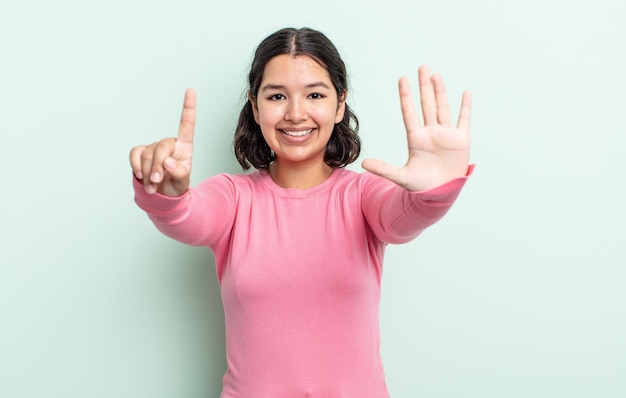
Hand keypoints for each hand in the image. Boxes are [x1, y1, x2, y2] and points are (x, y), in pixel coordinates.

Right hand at [129, 88, 195, 195]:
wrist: (161, 196)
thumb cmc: (175, 186)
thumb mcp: (183, 182)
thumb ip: (179, 173)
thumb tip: (167, 162)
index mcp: (185, 147)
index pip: (187, 125)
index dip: (189, 108)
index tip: (191, 90)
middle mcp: (170, 144)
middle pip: (162, 147)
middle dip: (158, 166)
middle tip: (157, 182)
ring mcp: (154, 147)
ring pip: (148, 154)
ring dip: (148, 173)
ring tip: (153, 186)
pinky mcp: (140, 152)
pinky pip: (135, 154)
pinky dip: (136, 166)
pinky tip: (141, 176)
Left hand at [361, 65, 470, 190]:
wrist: (440, 194)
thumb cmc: (421, 186)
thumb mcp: (401, 176)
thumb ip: (383, 169)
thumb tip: (363, 163)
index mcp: (416, 138)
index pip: (409, 112)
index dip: (406, 96)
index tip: (402, 79)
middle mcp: (431, 132)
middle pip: (426, 105)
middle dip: (424, 87)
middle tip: (422, 67)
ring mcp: (446, 135)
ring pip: (443, 108)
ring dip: (440, 91)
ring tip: (436, 75)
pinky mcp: (461, 140)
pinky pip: (463, 120)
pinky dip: (465, 107)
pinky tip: (465, 93)